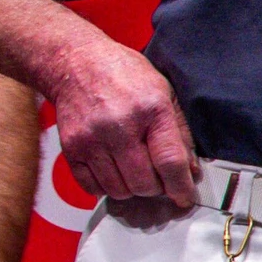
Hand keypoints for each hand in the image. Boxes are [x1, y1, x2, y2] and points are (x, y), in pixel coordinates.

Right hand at [50, 38, 196, 205]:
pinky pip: (92, 187)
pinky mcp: (71, 148)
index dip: (180, 186)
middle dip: (156, 187)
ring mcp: (92, 139)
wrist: (76, 63)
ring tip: (134, 171)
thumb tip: (190, 171)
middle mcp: (119, 126)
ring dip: (132, 189)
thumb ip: (179, 133)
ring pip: (119, 190)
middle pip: (144, 182)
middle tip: (157, 177)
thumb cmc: (124, 75)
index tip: (185, 198)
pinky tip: (113, 171)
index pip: (169, 161)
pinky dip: (106, 187)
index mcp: (151, 110)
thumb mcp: (164, 93)